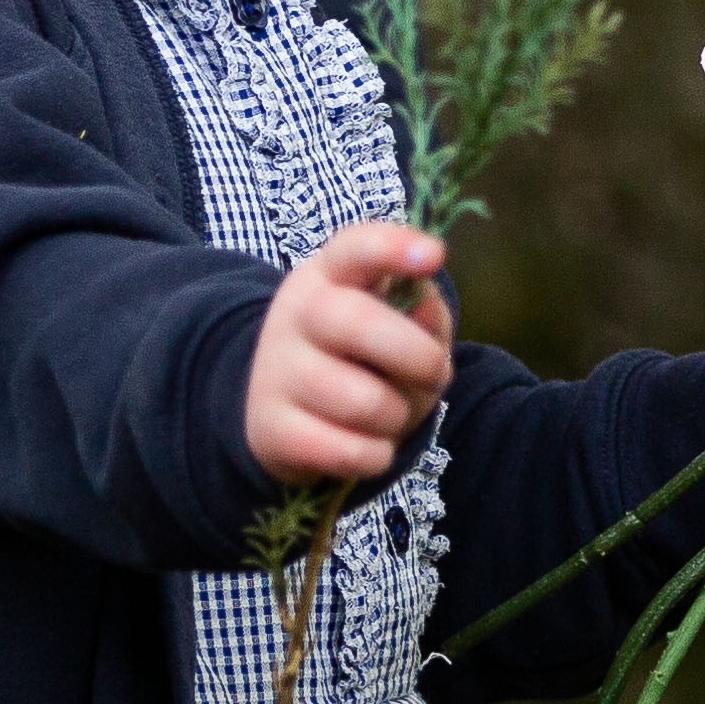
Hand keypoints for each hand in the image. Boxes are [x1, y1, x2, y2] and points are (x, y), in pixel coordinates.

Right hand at [247, 222, 458, 485]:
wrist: (282, 413)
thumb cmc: (359, 361)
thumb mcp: (396, 328)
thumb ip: (424, 316)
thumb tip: (429, 315)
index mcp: (330, 275)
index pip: (356, 248)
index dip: (394, 248)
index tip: (434, 255)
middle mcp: (296, 313)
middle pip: (360, 324)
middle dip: (418, 357)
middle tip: (433, 373)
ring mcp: (277, 371)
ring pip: (365, 402)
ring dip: (396, 416)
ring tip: (385, 413)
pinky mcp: (271, 429)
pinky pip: (350, 452)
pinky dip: (374, 455)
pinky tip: (363, 444)